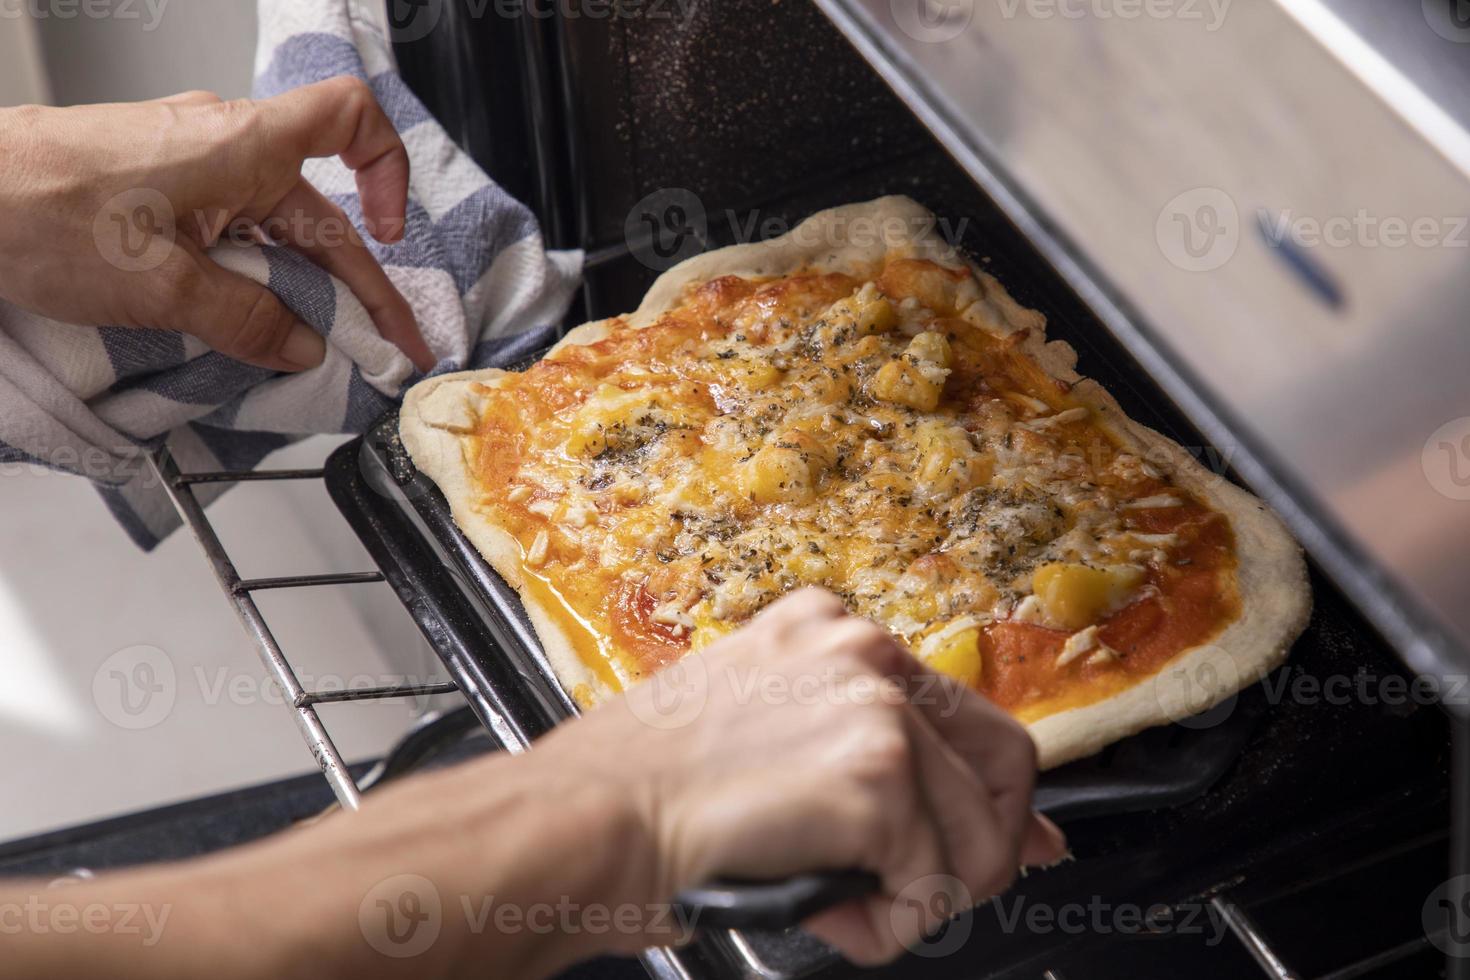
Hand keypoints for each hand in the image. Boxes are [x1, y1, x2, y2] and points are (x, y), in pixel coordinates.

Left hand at [0, 77, 433, 372]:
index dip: (387, 172)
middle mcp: (223, 142)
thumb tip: (303, 345)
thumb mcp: (162, 287)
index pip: (351, 120)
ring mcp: (188, 161)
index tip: (390, 236)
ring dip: (300, 284)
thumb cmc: (40, 210)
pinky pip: (229, 225)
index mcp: (242, 145)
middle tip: (379, 345)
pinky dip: (252, 273)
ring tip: (314, 346)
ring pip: (271, 223)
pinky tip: (247, 318)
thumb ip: (247, 320)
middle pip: (317, 207)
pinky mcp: (156, 183)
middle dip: (354, 281)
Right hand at [540, 588, 1066, 963]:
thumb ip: (855, 754)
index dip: (988, 796)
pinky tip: (820, 910)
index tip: (995, 845)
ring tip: (834, 904)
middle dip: (977, 852)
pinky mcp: (875, 776)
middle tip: (915, 894)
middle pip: (1003, 767)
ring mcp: (874, 708)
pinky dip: (886, 927)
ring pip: (977, 840)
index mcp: (829, 630)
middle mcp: (863, 652)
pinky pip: (931, 889)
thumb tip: (984, 819)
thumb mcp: (760, 734)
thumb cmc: (635, 791)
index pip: (964, 715)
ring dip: (915, 899)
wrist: (575, 820)